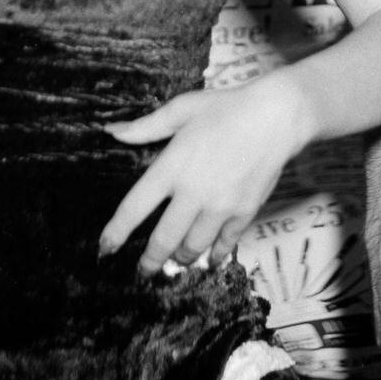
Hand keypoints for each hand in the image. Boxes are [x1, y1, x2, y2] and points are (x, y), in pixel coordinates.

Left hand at [98, 79, 307, 274]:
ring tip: (175, 259)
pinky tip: (209, 259)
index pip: (134, 208)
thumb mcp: (181, 109)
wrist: (275, 117)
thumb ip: (145, 127)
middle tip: (142, 271)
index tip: (105, 249)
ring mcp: (219, 207)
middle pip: (163, 240)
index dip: (116, 233)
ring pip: (192, 248)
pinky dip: (213, 256)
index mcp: (171, 167)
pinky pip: (223, 245)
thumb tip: (112, 132)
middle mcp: (192, 192)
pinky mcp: (244, 213)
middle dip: (149, 261)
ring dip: (180, 257)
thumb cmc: (225, 108)